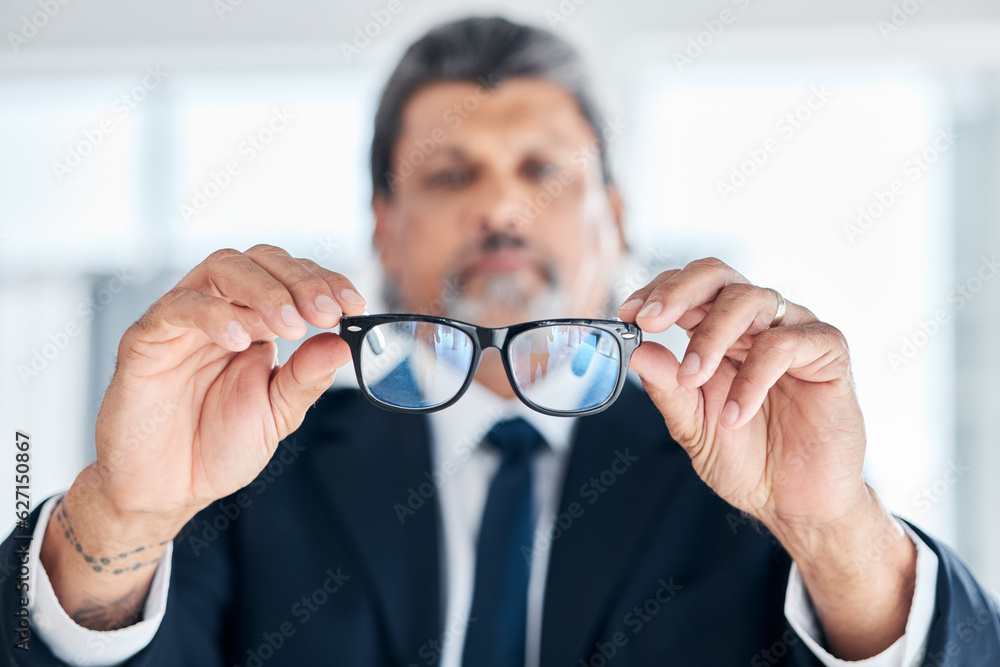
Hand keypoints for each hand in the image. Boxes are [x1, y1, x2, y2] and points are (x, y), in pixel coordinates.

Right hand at [90, 245, 365, 525]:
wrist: (168, 489)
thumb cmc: (217, 447)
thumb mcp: (277, 413)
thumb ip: (307, 378)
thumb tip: (342, 344)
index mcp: (255, 323)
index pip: (290, 278)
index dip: (324, 282)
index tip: (353, 305)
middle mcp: (220, 311)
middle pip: (258, 260)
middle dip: (299, 280)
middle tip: (325, 312)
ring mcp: (182, 321)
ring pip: (220, 269)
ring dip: (263, 291)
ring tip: (290, 326)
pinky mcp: (146, 339)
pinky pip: (177, 308)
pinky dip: (214, 315)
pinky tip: (241, 340)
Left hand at [618, 257, 914, 659]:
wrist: (796, 501)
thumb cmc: (748, 458)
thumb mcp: (693, 427)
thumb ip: (667, 389)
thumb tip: (635, 351)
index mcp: (719, 332)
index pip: (688, 288)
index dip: (657, 292)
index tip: (628, 314)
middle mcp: (756, 323)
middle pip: (717, 275)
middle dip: (678, 291)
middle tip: (650, 320)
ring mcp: (793, 331)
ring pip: (748, 299)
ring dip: (709, 338)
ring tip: (691, 380)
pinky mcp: (828, 352)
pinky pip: (785, 344)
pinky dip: (752, 377)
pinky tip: (735, 413)